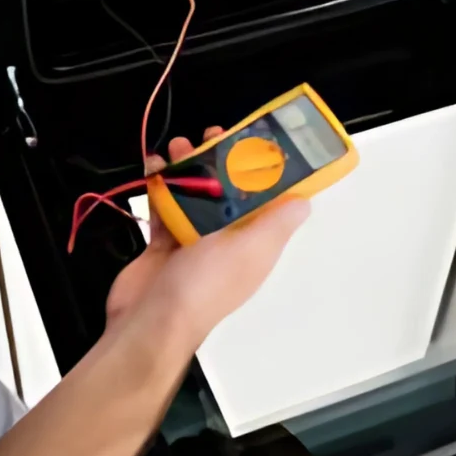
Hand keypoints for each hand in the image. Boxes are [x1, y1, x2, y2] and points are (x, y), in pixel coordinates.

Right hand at [106, 130, 310, 355]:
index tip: (258, 141)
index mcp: (254, 245)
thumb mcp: (248, 250)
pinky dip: (161, 186)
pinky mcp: (165, 244)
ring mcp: (194, 243)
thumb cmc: (203, 285)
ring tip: (177, 148)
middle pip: (229, 193)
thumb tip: (305, 202)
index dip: (266, 172)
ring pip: (195, 196)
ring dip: (188, 169)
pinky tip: (155, 166)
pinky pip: (165, 207)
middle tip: (210, 136)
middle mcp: (227, 243)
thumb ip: (275, 223)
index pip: (269, 204)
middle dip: (221, 162)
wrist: (150, 320)